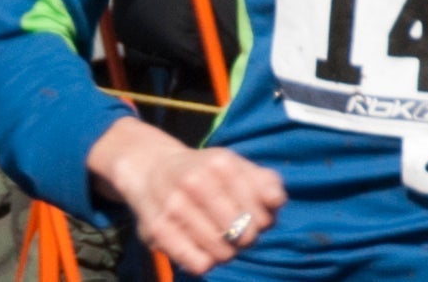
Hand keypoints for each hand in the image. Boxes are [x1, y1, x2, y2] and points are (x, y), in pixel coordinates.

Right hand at [88, 120, 284, 275]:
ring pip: (223, 253)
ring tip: (218, 238)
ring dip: (226, 251)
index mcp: (221, 164)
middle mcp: (196, 181)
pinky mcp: (158, 229)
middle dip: (245, 238)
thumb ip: (264, 181)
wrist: (151, 168)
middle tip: (235, 229)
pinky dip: (204, 262)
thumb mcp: (235, 166)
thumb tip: (276, 201)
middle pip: (244, 236)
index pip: (263, 216)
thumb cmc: (204, 172)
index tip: (252, 216)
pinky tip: (200, 248)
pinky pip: (198, 264)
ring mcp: (175, 205)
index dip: (263, 222)